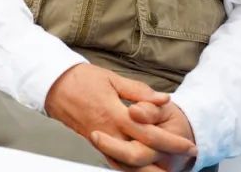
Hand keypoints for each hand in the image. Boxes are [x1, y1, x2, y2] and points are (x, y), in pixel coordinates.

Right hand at [45, 64, 195, 167]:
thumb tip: (164, 99)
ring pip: (126, 165)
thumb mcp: (112, 78)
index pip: (148, 133)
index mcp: (114, 114)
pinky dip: (129, 169)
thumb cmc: (81, 79)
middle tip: (183, 158)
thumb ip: (139, 91)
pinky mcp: (93, 143)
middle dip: (164, 161)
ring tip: (166, 171)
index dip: (171, 141)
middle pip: (139, 156)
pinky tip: (141, 170)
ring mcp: (99, 140)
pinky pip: (113, 162)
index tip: (188, 145)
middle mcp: (107, 131)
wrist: (52, 85)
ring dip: (147, 171)